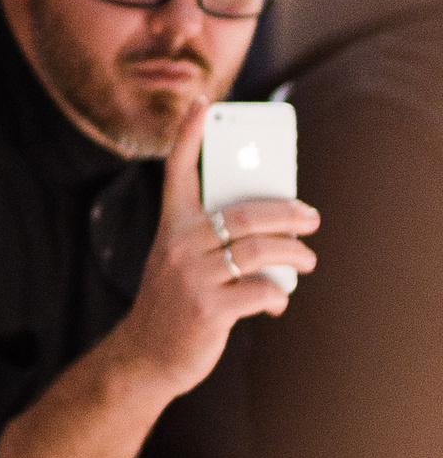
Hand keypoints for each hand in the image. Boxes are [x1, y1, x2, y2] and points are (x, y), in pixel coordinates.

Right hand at [112, 109, 317, 397]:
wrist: (146, 353)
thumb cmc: (173, 302)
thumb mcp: (180, 262)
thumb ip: (215, 241)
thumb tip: (276, 235)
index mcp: (171, 227)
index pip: (178, 171)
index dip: (190, 135)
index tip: (203, 104)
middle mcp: (178, 244)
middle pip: (245, 213)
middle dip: (288, 213)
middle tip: (311, 218)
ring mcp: (192, 276)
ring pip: (260, 250)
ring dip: (296, 255)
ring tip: (308, 261)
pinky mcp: (208, 308)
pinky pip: (261, 291)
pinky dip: (278, 296)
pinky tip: (276, 303)